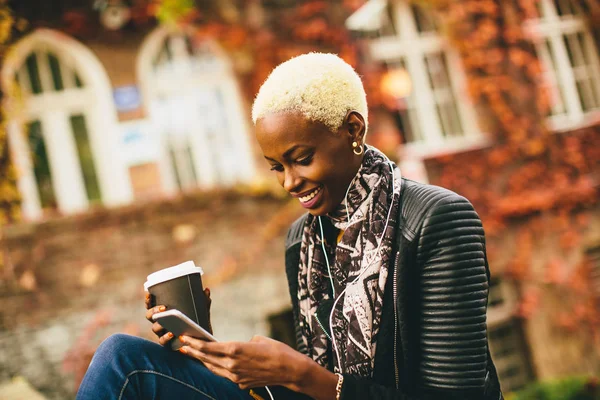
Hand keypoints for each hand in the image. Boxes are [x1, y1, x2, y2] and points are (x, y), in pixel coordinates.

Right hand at [144, 288, 212, 344]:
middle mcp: (160, 322)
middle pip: (150, 316)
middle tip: (164, 308)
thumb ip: (203, 301)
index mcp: (164, 313)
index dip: (148, 300)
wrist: (202, 341)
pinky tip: (171, 334)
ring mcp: (162, 333)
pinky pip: (163, 341)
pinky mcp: (167, 344)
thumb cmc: (197, 323)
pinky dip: (166, 337)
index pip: (152, 305)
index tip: (149, 294)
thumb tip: (206, 290)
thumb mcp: (201, 311)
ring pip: (155, 328)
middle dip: (154, 311)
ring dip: (159, 324)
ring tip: (167, 321)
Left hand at [178, 335, 309, 390]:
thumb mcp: (258, 339)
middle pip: (207, 358)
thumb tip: (238, 347)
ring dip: (202, 361)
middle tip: (183, 345)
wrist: (290, 370)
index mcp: (236, 349)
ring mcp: (236, 376)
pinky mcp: (241, 383)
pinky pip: (224, 375)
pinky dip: (217, 368)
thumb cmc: (277, 350)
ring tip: (193, 354)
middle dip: (193, 351)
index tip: (185, 338)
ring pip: (213, 368)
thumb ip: (243, 343)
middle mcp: (232, 364)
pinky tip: (213, 363)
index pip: (209, 347)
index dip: (195, 342)